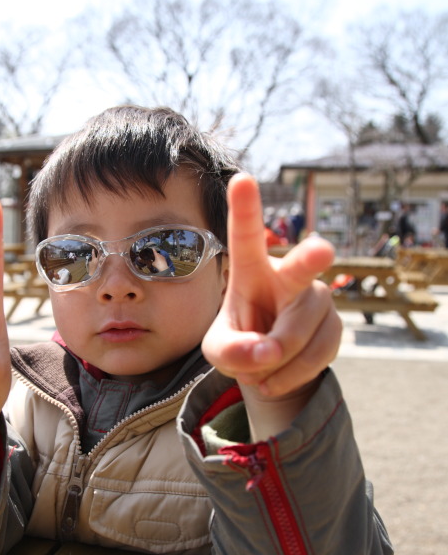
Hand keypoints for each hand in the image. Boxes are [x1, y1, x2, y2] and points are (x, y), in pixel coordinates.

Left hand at [202, 174, 340, 407]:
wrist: (271, 368)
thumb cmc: (239, 343)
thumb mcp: (219, 352)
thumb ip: (231, 352)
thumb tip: (265, 354)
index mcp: (251, 270)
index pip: (246, 237)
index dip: (245, 208)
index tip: (241, 178)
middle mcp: (288, 276)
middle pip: (301, 269)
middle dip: (310, 259)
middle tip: (322, 249)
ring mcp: (316, 299)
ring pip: (296, 336)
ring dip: (273, 362)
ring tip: (259, 367)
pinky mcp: (334, 326)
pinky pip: (313, 357)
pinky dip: (289, 375)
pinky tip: (276, 375)